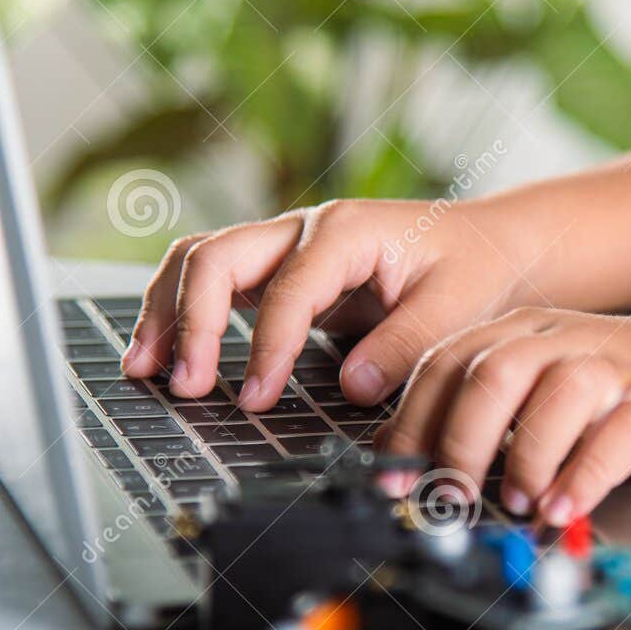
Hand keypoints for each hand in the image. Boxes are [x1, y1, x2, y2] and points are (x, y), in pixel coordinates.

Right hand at [121, 199, 536, 408]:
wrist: (485, 245)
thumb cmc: (474, 267)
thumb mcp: (458, 305)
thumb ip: (407, 344)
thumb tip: (353, 386)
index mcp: (347, 231)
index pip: (287, 290)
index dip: (266, 348)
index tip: (256, 400)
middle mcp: (304, 229)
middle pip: (218, 256)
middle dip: (192, 321)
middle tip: (186, 386)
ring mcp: (286, 246)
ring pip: (201, 261)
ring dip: (167, 312)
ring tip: (145, 369)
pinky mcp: (280, 270)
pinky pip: (215, 281)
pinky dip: (183, 313)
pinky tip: (167, 355)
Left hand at [379, 309, 630, 523]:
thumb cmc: (622, 388)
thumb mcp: (545, 384)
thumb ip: (488, 412)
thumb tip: (418, 467)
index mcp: (520, 334)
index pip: (445, 366)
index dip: (412, 425)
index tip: (394, 479)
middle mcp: (561, 342)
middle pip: (490, 376)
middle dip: (459, 445)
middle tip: (452, 496)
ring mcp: (612, 370)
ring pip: (553, 397)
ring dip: (524, 457)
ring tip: (516, 501)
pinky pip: (615, 437)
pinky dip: (582, 477)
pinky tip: (562, 507)